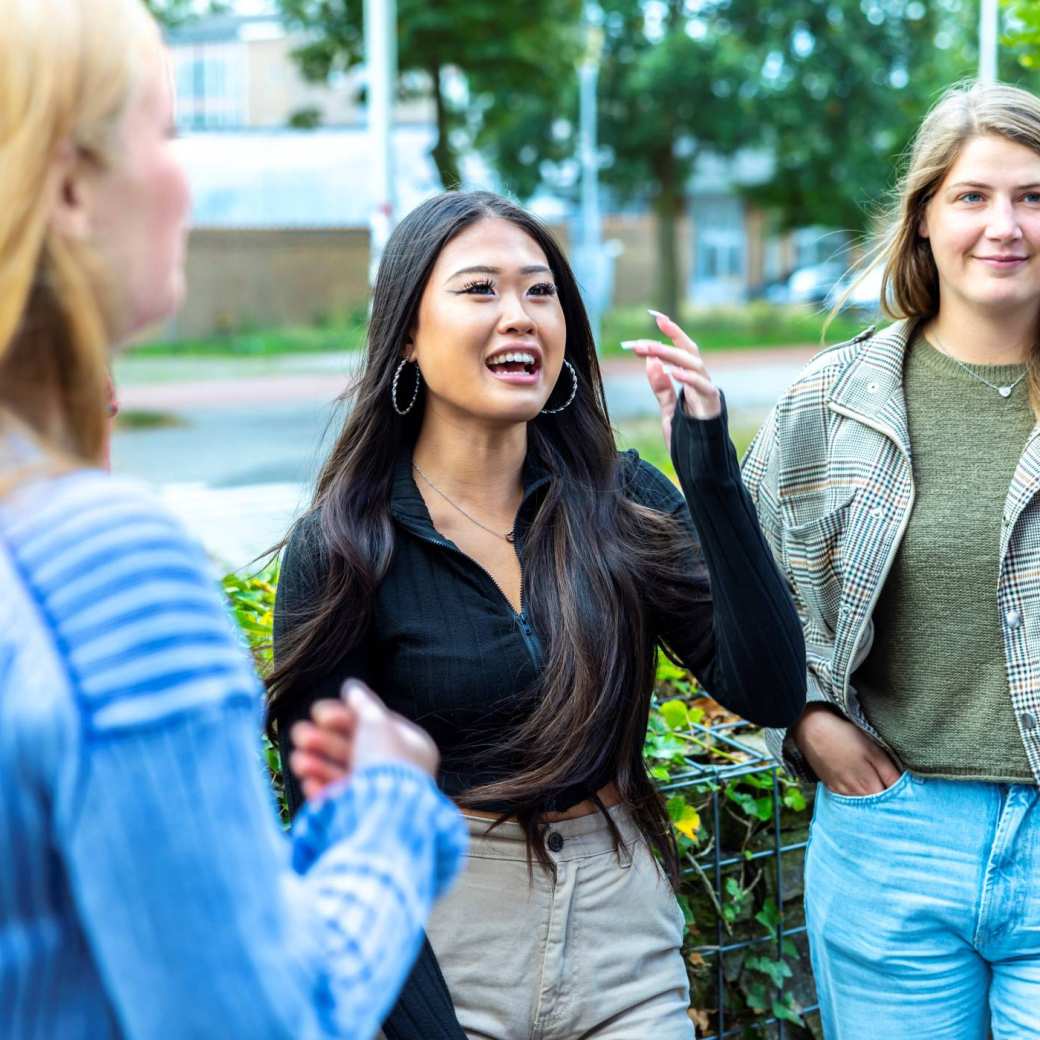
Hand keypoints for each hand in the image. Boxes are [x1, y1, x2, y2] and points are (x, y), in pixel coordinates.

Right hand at [289, 680, 439, 801]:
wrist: (385, 814)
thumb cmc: (386, 762)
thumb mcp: (375, 722)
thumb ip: (362, 703)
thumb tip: (352, 686)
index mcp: (410, 747)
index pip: (373, 725)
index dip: (343, 716)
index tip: (318, 712)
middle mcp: (397, 771)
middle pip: (353, 749)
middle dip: (323, 741)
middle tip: (299, 733)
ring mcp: (379, 794)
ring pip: (342, 773)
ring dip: (317, 763)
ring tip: (297, 759)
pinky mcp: (361, 816)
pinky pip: (338, 798)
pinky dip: (321, 788)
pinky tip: (306, 781)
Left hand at [622, 310, 721, 446]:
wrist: (702, 465)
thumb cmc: (688, 438)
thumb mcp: (669, 410)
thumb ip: (661, 387)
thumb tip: (650, 362)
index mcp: (692, 380)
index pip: (683, 349)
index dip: (672, 331)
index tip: (656, 315)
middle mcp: (702, 382)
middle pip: (687, 352)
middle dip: (663, 344)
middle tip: (639, 343)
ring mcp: (708, 393)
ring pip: (694, 364)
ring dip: (671, 355)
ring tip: (650, 350)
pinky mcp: (712, 407)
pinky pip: (702, 387)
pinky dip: (688, 378)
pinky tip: (671, 371)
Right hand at [792, 704, 901, 795]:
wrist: (811, 729)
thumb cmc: (845, 736)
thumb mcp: (874, 751)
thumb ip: (890, 773)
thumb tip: (907, 789)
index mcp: (869, 787)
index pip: (892, 805)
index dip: (902, 803)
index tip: (911, 801)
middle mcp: (855, 795)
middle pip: (877, 808)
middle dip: (889, 806)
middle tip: (901, 802)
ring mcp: (840, 792)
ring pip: (862, 805)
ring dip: (873, 804)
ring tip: (882, 796)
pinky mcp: (831, 786)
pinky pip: (848, 799)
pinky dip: (858, 798)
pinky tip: (861, 790)